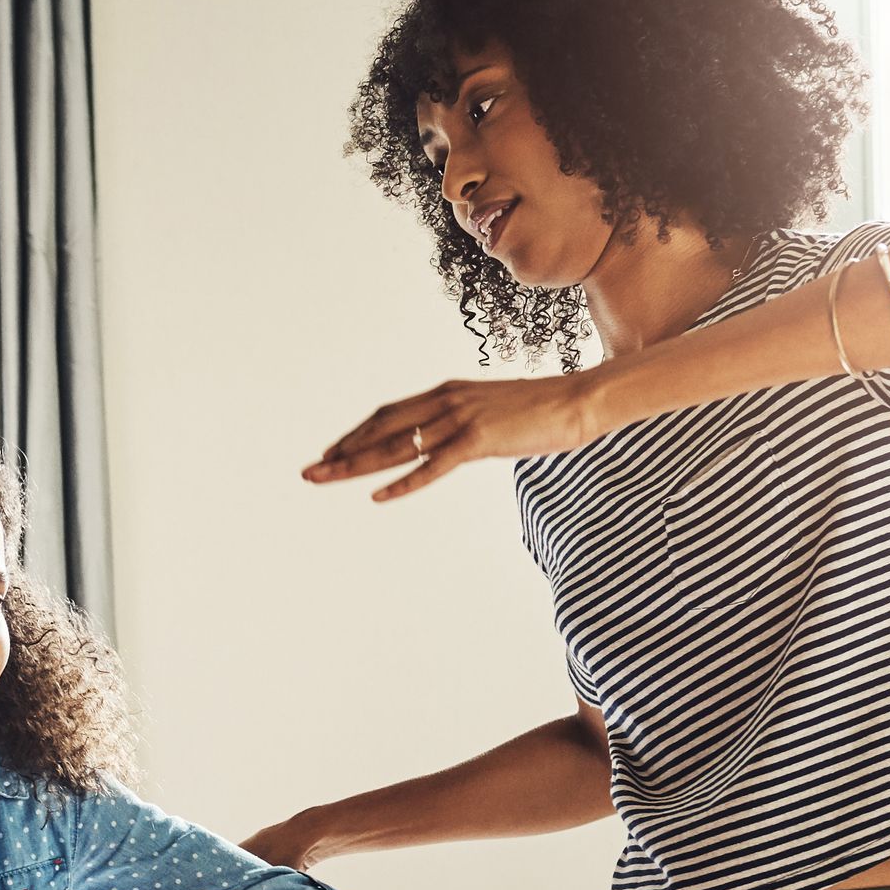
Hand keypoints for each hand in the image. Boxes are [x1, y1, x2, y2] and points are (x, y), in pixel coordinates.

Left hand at [305, 363, 605, 500]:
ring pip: (398, 446)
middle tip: (310, 471)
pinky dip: (404, 482)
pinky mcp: (479, 440)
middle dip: (342, 451)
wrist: (580, 401)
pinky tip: (379, 496)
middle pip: (381, 428)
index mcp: (446, 394)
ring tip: (326, 478)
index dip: (356, 434)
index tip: (330, 453)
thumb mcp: (490, 415)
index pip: (388, 415)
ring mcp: (461, 420)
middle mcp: (446, 402)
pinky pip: (434, 466)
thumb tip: (446, 444)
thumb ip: (462, 426)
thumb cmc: (540, 412)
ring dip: (357, 464)